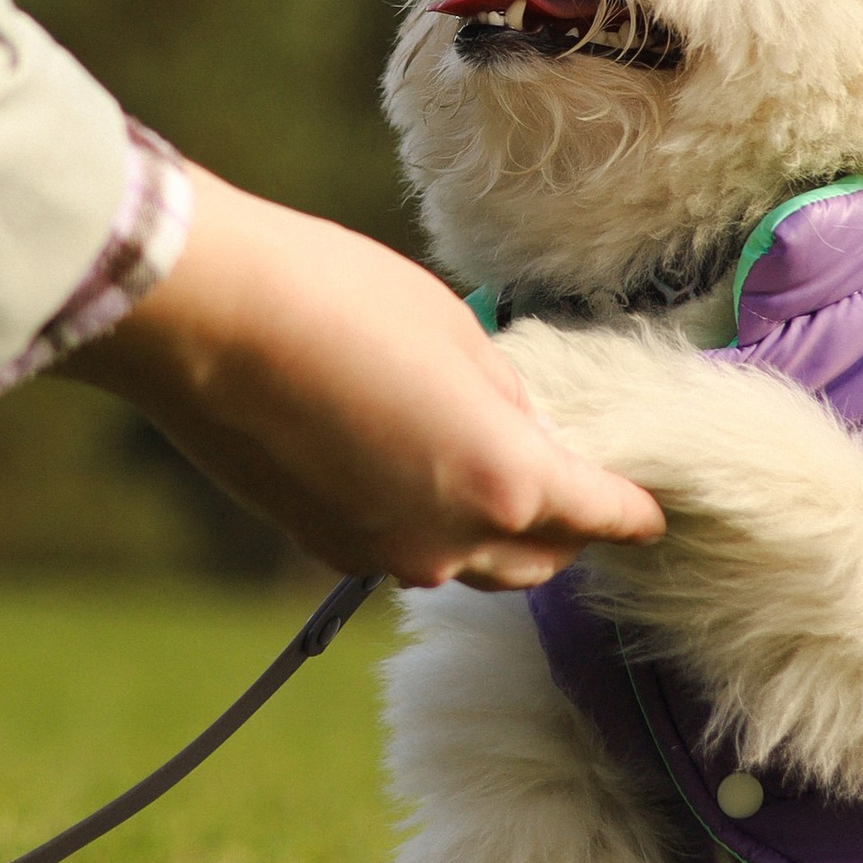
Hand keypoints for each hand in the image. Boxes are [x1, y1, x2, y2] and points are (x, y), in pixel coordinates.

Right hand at [60, 165, 665, 588]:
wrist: (208, 321)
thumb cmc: (340, 300)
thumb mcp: (457, 330)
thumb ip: (506, 397)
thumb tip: (521, 427)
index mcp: (508, 481)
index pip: (599, 515)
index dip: (634, 512)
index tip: (654, 512)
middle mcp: (451, 542)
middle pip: (538, 558)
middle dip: (565, 528)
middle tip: (573, 480)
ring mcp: (382, 555)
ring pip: (465, 562)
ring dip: (489, 528)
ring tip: (481, 464)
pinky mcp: (322, 548)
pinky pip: (399, 547)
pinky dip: (420, 520)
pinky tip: (401, 461)